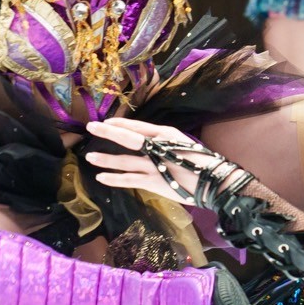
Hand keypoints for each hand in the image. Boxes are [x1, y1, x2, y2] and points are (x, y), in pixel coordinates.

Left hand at [86, 118, 226, 205]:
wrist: (213, 181)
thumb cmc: (202, 161)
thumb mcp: (183, 144)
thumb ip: (165, 143)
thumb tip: (149, 143)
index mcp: (166, 134)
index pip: (138, 126)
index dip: (121, 123)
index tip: (106, 122)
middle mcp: (157, 147)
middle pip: (127, 138)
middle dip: (107, 132)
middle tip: (91, 128)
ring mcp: (153, 165)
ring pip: (123, 161)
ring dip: (105, 159)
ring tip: (90, 157)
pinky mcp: (152, 182)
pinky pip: (128, 180)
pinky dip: (113, 179)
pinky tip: (101, 177)